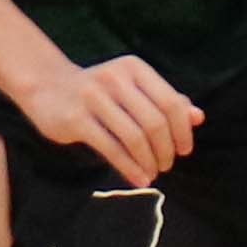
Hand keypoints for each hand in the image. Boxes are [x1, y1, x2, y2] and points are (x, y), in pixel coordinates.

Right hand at [13, 50, 199, 187]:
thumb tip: (198, 118)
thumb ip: (165, 100)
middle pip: (155, 122)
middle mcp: (115, 78)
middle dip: (166, 150)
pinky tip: (138, 179)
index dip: (182, 131)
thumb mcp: (132, 88)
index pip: (171, 102)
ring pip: (134, 137)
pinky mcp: (76, 119)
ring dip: (149, 162)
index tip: (184, 150)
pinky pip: (111, 148)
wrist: (48, 86)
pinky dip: (130, 167)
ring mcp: (93, 97)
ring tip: (152, 173)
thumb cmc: (99, 91)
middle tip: (167, 165)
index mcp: (134, 68)